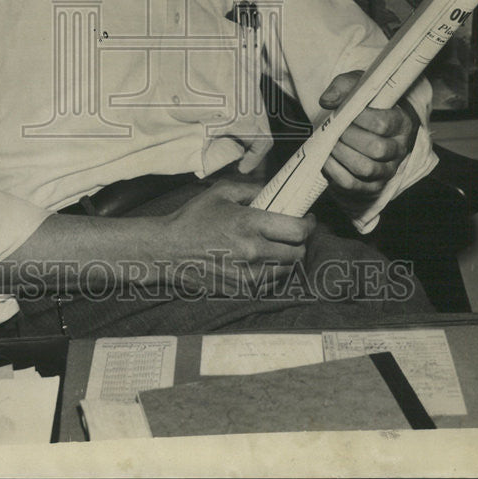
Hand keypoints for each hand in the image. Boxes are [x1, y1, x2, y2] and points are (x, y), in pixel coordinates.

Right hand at [163, 179, 315, 290]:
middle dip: (300, 242)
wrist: (168, 250)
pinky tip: (263, 261)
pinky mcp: (241, 289)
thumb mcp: (221, 192)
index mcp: (250, 223)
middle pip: (297, 253)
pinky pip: (270, 283)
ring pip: (287, 270)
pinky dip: (273, 272)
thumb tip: (274, 191)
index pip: (297, 230)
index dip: (308, 224)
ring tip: (278, 247)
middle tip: (294, 234)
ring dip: (287, 258)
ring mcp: (248, 274)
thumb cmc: (194, 218)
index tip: (307, 219)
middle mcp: (253, 251)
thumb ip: (251, 189)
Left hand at [319, 71, 416, 200]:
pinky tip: (327, 158)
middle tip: (334, 127)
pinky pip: (353, 184)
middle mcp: (399, 148)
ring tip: (329, 141)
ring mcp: (387, 169)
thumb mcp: (358, 87)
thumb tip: (328, 100)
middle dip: (348, 137)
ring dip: (341, 154)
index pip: (383, 124)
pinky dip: (335, 172)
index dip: (359, 118)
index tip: (343, 110)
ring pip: (366, 169)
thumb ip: (343, 87)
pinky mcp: (372, 185)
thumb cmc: (366, 104)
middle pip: (376, 149)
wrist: (366, 124)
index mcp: (402, 123)